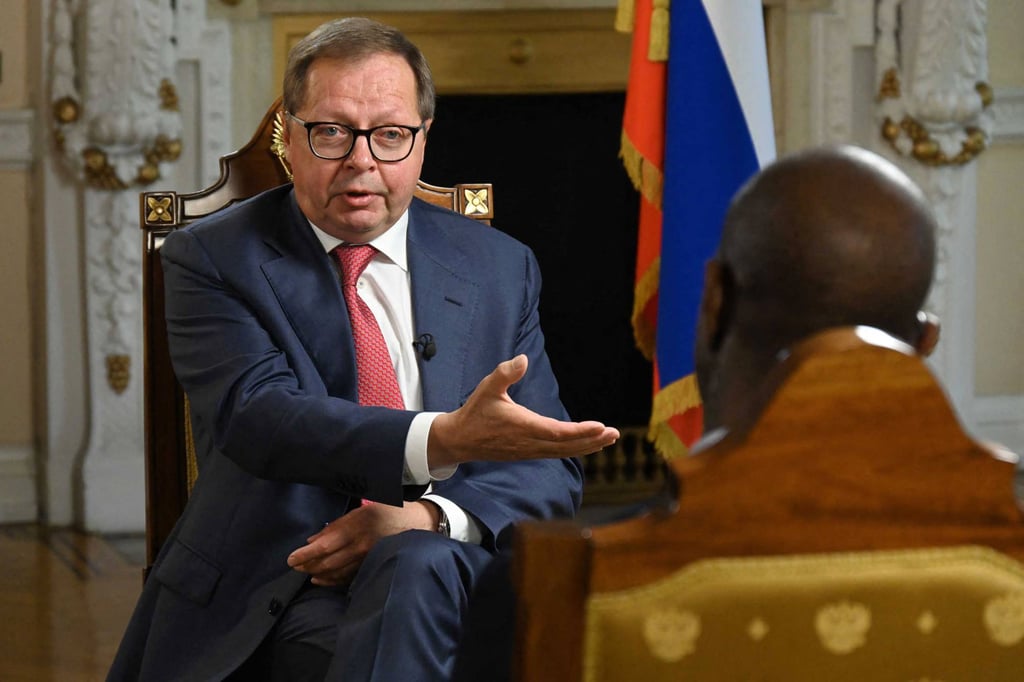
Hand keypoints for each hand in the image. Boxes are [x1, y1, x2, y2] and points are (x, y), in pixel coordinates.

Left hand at [286, 501, 437, 586]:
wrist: (414, 523)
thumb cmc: (385, 512)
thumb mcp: (359, 512)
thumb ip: (335, 527)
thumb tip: (312, 541)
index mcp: (355, 528)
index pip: (324, 546)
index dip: (305, 555)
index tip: (291, 559)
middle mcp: (360, 546)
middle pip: (327, 562)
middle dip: (308, 566)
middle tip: (295, 567)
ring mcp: (367, 559)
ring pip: (336, 573)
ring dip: (318, 574)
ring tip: (306, 573)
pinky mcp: (371, 566)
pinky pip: (348, 577)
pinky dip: (332, 580)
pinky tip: (322, 579)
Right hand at [427, 354, 618, 468]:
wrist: (459, 440)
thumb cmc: (475, 412)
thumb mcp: (487, 387)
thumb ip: (505, 373)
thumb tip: (522, 359)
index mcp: (522, 426)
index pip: (557, 432)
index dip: (580, 431)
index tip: (600, 426)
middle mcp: (529, 442)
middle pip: (567, 446)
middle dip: (592, 440)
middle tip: (615, 433)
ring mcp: (530, 451)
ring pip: (564, 452)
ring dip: (587, 446)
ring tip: (609, 439)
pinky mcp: (529, 453)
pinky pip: (557, 453)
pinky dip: (575, 449)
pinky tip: (587, 445)